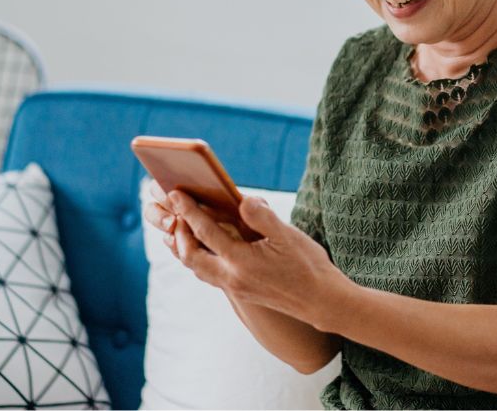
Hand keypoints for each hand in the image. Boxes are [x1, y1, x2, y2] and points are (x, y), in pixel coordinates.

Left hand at [152, 187, 347, 328]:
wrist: (321, 302)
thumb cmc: (308, 266)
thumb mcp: (288, 236)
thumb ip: (262, 217)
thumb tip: (243, 200)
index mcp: (242, 262)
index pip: (206, 232)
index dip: (189, 211)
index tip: (175, 194)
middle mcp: (232, 278)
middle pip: (191, 256)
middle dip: (179, 233)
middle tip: (176, 212)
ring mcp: (235, 288)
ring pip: (198, 269)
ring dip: (185, 249)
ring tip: (181, 229)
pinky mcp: (241, 292)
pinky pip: (209, 275)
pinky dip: (199, 260)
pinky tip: (205, 249)